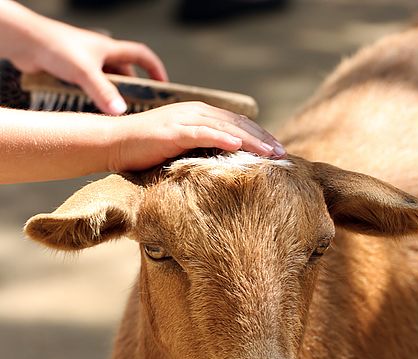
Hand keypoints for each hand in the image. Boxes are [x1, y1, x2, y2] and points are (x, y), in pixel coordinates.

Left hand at [2, 2, 165, 114]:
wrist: (25, 41)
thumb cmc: (54, 47)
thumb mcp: (84, 72)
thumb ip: (103, 93)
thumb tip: (121, 112)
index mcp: (109, 49)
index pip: (142, 56)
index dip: (155, 70)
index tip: (163, 86)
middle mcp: (100, 55)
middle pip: (126, 73)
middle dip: (134, 90)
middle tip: (141, 109)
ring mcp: (86, 63)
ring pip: (108, 81)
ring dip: (114, 95)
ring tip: (119, 113)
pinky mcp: (72, 71)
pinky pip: (92, 86)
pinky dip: (97, 98)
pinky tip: (96, 110)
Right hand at [107, 102, 285, 171]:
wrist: (114, 144)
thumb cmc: (146, 151)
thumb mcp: (181, 149)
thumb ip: (202, 151)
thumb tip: (224, 168)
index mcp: (200, 115)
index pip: (238, 124)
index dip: (260, 137)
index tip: (277, 152)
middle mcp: (196, 112)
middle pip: (238, 123)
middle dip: (263, 139)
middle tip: (283, 155)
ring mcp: (185, 119)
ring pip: (226, 127)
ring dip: (251, 140)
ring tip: (270, 153)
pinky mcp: (173, 131)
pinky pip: (202, 133)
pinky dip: (221, 138)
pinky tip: (238, 145)